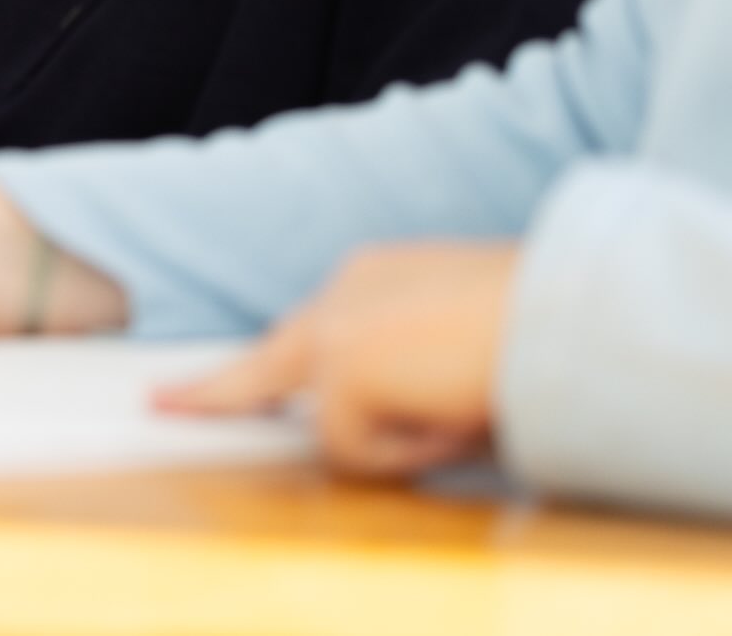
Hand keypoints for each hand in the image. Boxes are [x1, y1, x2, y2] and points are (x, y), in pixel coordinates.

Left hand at [161, 241, 518, 476]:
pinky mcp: (339, 367)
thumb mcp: (466, 353)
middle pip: (267, 364)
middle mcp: (346, 292)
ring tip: (466, 410)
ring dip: (404, 442)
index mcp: (376, 278)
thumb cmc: (547, 329)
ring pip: (338, 430)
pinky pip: (357, 452)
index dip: (248, 369)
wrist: (572, 306)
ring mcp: (336, 328)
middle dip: (213, 393)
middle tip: (159, 404)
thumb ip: (409, 380)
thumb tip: (371, 436)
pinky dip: (409, 453)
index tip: (183, 389)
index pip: (301, 332)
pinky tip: (451, 414)